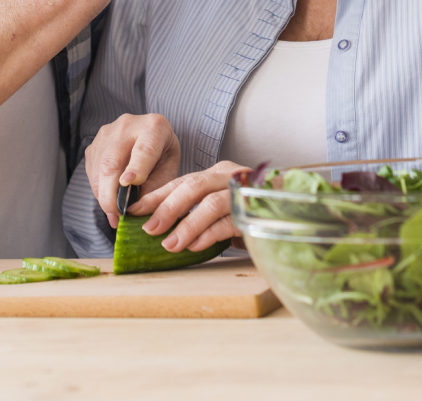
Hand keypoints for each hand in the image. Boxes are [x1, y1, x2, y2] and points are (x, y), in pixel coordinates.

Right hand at [85, 113, 180, 228]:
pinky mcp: (93, 144)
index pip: (144, 149)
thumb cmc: (162, 155)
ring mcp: (106, 133)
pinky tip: (109, 199)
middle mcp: (127, 125)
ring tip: (114, 214)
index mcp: (154, 127)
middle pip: (113, 160)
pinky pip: (91, 172)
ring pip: (98, 168)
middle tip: (117, 215)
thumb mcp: (168, 169)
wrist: (148, 134)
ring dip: (103, 195)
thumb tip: (134, 209)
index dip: (136, 167)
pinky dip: (99, 191)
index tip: (128, 184)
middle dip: (111, 192)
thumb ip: (155, 186)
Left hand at [126, 161, 248, 253]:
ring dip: (187, 225)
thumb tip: (157, 227)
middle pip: (193, 186)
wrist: (288, 212)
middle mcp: (227, 176)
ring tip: (170, 244)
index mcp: (214, 174)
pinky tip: (195, 247)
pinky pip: (229, 222)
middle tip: (149, 228)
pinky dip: (209, 234)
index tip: (133, 211)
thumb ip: (193, 212)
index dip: (155, 196)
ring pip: (210, 203)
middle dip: (167, 207)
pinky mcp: (255, 211)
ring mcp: (242, 192)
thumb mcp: (215, 210)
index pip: (180, 181)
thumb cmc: (246, 212)